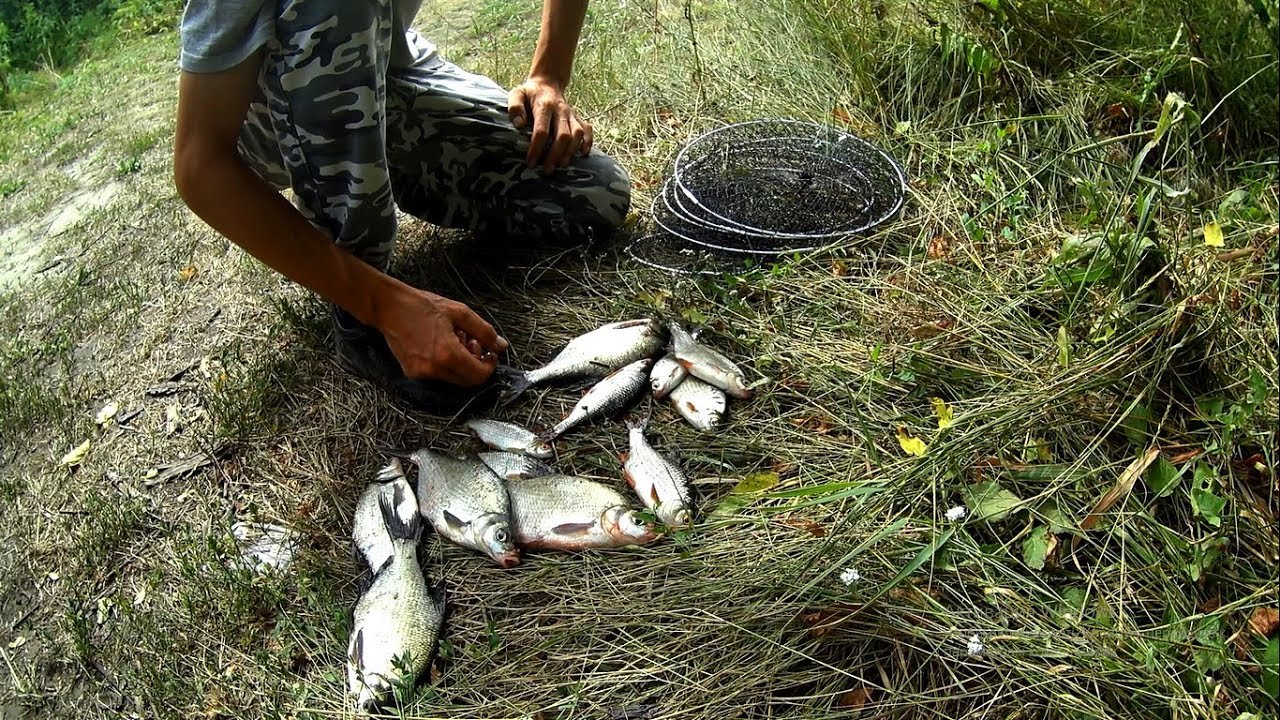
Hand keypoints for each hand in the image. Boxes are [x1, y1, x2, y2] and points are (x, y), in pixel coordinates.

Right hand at [377, 287, 508, 386]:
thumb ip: (484, 331)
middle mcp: (433, 369)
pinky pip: (438, 375)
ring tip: (454, 339)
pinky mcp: (412, 373)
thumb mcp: (459, 312)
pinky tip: (440, 344)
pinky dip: (446, 364)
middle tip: (471, 342)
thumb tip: (501, 346)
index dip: (489, 365)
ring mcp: (421, 373)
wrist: (388, 307)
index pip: (479, 375)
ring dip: (461, 363)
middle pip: (467, 381)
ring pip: (453, 379)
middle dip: (475, 364)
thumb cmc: (420, 306)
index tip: (489, 352)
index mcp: (447, 353)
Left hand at [508, 76, 592, 171]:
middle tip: (547, 170)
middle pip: (563, 136)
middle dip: (555, 155)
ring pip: (577, 135)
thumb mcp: (517, 93)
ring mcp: (571, 114)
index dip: (536, 148)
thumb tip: (519, 125)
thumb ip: (515, 107)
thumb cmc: (529, 93)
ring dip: (570, 152)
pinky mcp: (578, 118)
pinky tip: (582, 154)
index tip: (530, 162)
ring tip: (561, 165)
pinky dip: (587, 142)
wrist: (547, 83)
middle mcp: (561, 110)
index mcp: (544, 106)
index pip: (542, 131)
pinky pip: (587, 130)